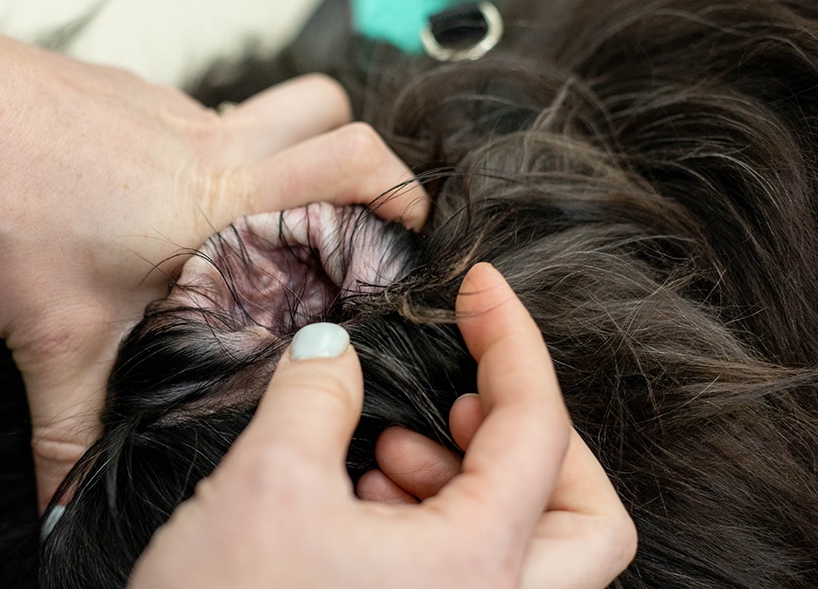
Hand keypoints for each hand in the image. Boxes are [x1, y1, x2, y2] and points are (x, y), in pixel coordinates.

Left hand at [0, 0, 427, 507]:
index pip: (345, 163)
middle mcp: (214, 145)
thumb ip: (71, 429)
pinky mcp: (141, 101)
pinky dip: (214, 153)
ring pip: (273, 103)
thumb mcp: (52, 334)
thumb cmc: (3, 197)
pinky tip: (170, 204)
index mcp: (220, 200)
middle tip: (354, 210)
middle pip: (328, 109)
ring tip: (271, 208)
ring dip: (291, 144)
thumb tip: (66, 503)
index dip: (397, 193)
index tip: (412, 233)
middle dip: (362, 154)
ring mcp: (179, 113)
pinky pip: (206, 117)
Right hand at [129, 263, 635, 587]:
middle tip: (465, 399)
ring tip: (390, 450)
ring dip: (475, 480)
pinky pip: (472, 576)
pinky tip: (367, 499)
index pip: (539, 428)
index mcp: (474, 568)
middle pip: (586, 516)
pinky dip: (439, 522)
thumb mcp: (263, 485)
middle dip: (535, 439)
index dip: (513, 341)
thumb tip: (334, 352)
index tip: (483, 289)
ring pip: (532, 550)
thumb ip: (315, 396)